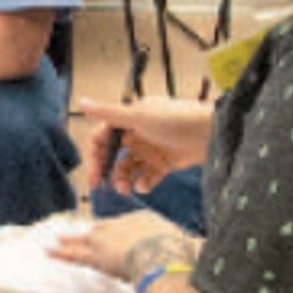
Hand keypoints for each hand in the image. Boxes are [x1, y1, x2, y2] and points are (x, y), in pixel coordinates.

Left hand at [47, 211, 199, 283]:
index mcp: (144, 220)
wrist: (163, 254)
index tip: (114, 241)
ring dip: (68, 242)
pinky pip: (72, 254)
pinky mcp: (95, 255)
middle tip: (73, 236)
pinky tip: (47, 251)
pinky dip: (60, 252)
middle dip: (89, 236)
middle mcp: (123, 225)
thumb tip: (208, 251)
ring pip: (83, 241)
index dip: (118, 236)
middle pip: (103, 231)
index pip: (126, 228)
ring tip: (53, 242)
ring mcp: (107, 238)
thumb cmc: (181, 252)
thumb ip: (198, 249)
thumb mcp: (194, 246)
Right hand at [72, 95, 212, 192]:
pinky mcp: (164, 163)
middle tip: (102, 186)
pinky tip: (145, 185)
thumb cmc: (176, 119)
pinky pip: (147, 176)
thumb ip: (109, 112)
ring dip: (123, 179)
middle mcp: (137, 134)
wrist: (212, 133)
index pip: (100, 138)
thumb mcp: (139, 115)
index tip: (92, 174)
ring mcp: (150, 149)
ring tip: (126, 189)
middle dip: (106, 171)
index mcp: (128, 119)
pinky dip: (143, 183)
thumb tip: (81, 103)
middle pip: (111, 155)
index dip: (93, 155)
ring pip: (127, 168)